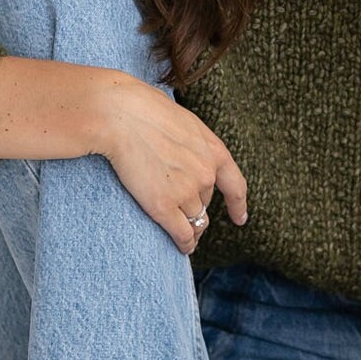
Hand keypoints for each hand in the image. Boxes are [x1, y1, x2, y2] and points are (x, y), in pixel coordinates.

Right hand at [0, 57, 248, 251]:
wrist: (121, 116)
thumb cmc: (144, 111)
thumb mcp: (183, 123)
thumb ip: (193, 145)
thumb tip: (187, 157)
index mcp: (214, 151)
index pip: (235, 185)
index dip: (237, 205)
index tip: (239, 218)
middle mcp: (206, 175)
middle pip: (205, 202)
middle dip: (195, 207)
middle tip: (183, 214)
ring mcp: (186, 192)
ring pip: (195, 220)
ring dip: (191, 229)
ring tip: (184, 237)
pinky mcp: (163, 207)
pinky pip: (182, 234)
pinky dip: (184, 244)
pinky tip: (182, 248)